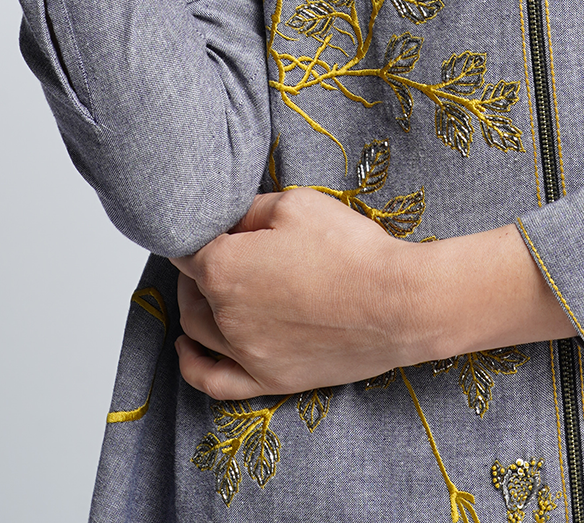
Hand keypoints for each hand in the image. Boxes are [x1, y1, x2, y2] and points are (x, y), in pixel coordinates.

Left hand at [171, 188, 572, 399]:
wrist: (395, 303)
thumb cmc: (349, 249)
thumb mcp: (297, 203)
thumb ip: (251, 209)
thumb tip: (228, 219)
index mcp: (225, 268)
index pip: (188, 249)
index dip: (195, 233)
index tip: (207, 225)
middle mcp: (225, 315)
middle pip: (191, 290)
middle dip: (196, 267)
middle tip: (218, 247)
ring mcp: (245, 353)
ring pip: (198, 329)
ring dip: (196, 304)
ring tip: (210, 286)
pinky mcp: (269, 379)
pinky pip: (213, 379)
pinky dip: (192, 363)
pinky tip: (187, 347)